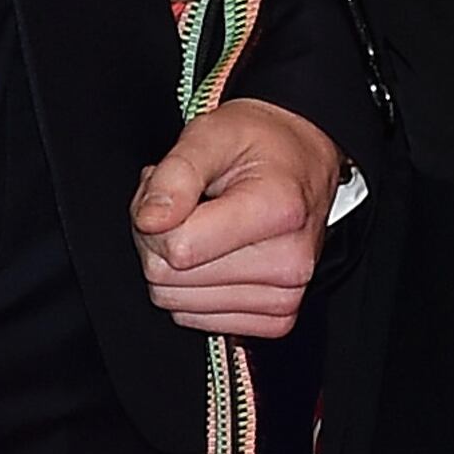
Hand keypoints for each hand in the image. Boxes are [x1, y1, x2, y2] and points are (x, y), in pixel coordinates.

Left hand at [128, 96, 341, 340]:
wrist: (303, 163)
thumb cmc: (260, 145)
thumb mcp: (211, 134)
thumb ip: (176, 175)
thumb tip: (150, 221)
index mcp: (277, 211)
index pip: (178, 247)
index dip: (156, 218)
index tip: (174, 191)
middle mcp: (289, 262)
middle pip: (170, 279)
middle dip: (160, 240)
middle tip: (184, 206)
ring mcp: (286, 296)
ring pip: (176, 303)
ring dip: (172, 266)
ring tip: (199, 226)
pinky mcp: (277, 319)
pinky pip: (197, 319)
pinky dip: (193, 290)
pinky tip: (211, 255)